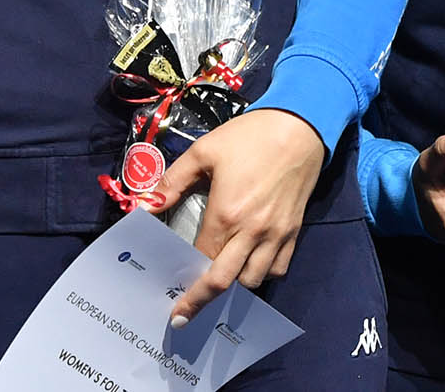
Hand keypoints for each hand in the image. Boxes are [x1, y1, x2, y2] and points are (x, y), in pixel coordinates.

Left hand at [150, 108, 325, 325]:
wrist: (299, 127)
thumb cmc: (249, 136)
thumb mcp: (204, 151)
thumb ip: (172, 181)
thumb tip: (145, 204)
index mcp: (226, 215)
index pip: (201, 261)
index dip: (185, 282)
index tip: (173, 300)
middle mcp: (251, 232)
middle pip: (224, 281)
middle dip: (201, 302)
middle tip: (183, 317)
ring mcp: (275, 235)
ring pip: (254, 280)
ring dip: (234, 285)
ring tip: (219, 281)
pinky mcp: (293, 231)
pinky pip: (279, 268)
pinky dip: (263, 274)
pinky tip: (251, 266)